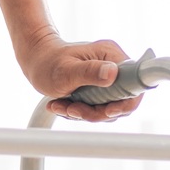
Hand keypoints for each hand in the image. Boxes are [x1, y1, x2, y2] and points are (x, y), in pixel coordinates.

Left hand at [18, 32, 141, 123]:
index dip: (125, 103)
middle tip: (73, 109)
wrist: (36, 60)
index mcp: (111, 56)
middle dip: (97, 112)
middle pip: (121, 101)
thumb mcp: (65, 70)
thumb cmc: (47, 62)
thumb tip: (112, 73)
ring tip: (61, 106)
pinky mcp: (99, 88)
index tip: (106, 110)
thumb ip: (89, 72)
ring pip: (107, 108)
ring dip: (84, 113)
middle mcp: (113, 66)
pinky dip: (79, 111)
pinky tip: (60, 105)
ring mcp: (107, 78)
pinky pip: (97, 107)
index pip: (134, 84)